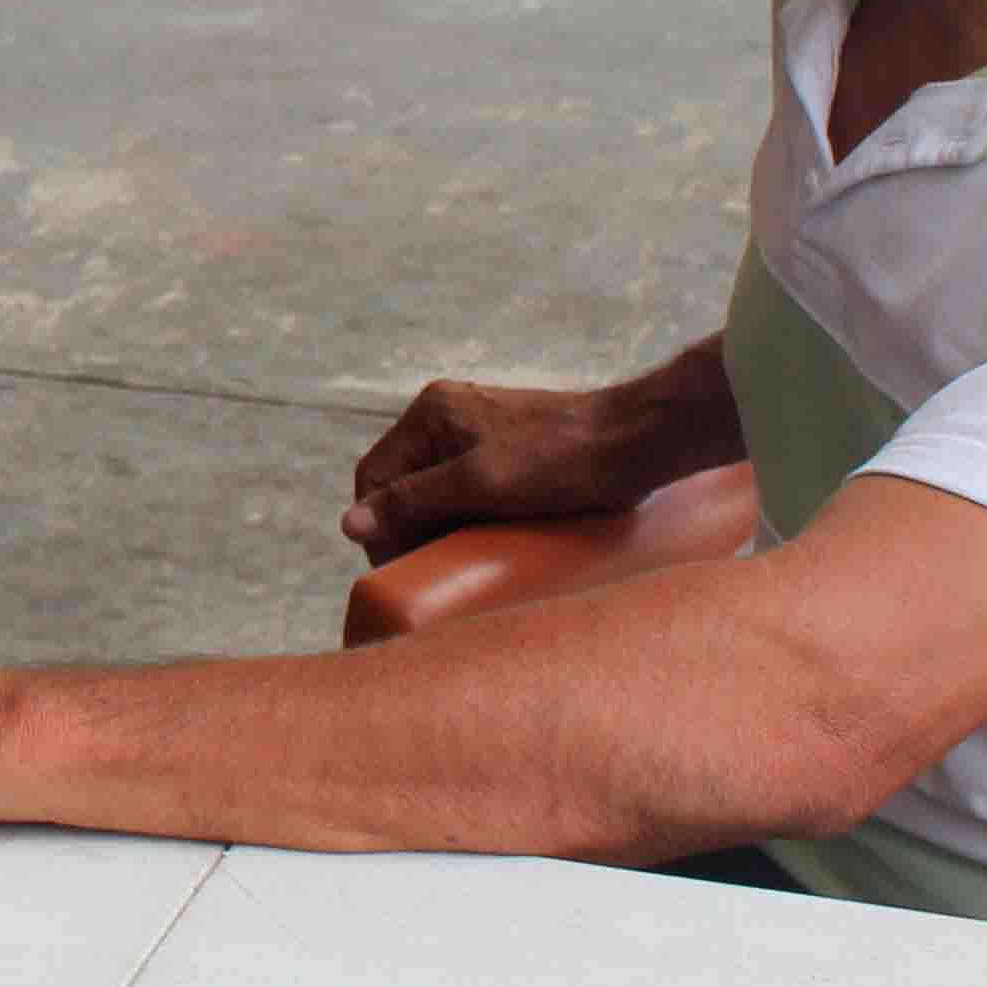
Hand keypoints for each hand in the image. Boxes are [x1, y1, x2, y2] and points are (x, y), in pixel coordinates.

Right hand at [341, 376, 656, 557]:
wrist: (637, 442)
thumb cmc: (560, 462)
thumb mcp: (478, 484)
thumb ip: (413, 500)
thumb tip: (349, 525)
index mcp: (430, 413)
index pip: (374, 477)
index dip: (379, 528)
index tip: (401, 570)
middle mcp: (447, 417)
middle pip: (402, 485)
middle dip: (409, 531)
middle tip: (431, 572)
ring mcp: (479, 434)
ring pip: (435, 492)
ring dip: (439, 529)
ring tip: (459, 562)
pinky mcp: (508, 453)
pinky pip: (467, 492)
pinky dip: (466, 520)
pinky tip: (482, 544)